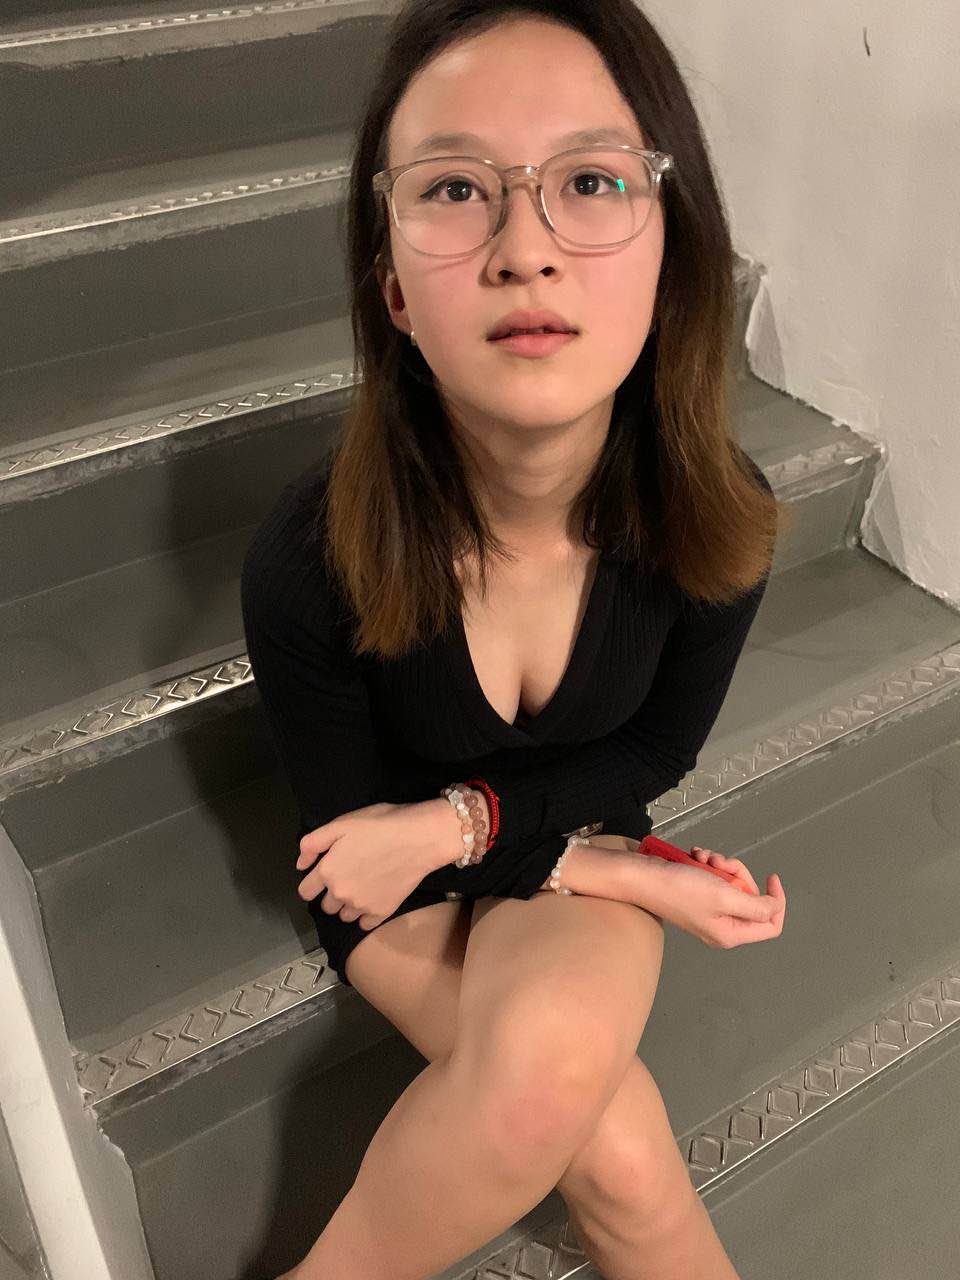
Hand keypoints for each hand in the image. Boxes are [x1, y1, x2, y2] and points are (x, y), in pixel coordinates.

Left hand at [295, 801, 443, 930]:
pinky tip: (376, 897)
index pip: (305, 891)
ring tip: (364, 885)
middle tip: (349, 875)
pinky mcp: (382, 912)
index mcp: (327, 871)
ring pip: (345, 916)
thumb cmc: (380, 824)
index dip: (312, 883)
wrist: (419, 838)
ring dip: (348, 905)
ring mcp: (362, 906)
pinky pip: (365, 924)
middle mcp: (341, 894)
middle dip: (332, 894)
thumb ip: (313, 843)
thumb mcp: (342, 823)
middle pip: (325, 906)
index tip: (324, 875)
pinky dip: (367, 915)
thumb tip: (300, 865)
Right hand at [641, 846, 785, 948]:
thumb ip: (757, 906)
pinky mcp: (699, 894)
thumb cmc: (679, 889)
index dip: (776, 900)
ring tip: (705, 859)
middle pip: (751, 897)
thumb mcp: (725, 897)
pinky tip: (696, 858)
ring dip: (722, 865)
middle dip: (739, 874)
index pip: (771, 924)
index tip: (771, 878)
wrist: (644, 877)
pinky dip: (708, 863)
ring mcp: (710, 909)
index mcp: (731, 933)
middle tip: (723, 865)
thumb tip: (775, 907)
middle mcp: (722, 924)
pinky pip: (716, 876)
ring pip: (733, 882)